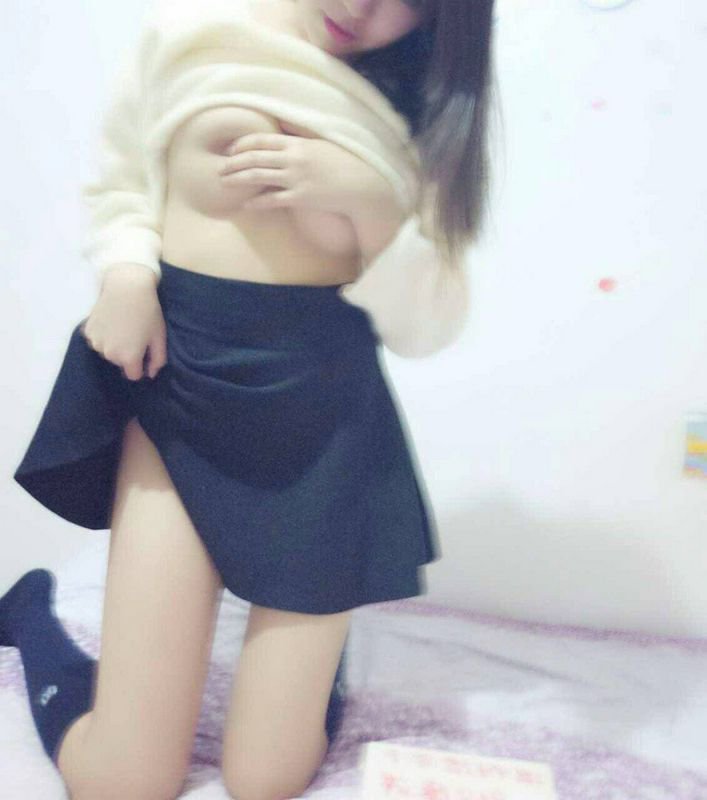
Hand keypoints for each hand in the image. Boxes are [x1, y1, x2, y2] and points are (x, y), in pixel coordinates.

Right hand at [80, 266, 166, 380]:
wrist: (126, 286)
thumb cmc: (148, 312)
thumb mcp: (159, 337)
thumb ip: (158, 360)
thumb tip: (150, 374)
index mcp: (128, 358)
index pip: (133, 375)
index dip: (140, 366)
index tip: (144, 352)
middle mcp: (109, 354)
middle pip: (120, 363)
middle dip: (128, 354)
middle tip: (135, 333)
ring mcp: (96, 343)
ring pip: (107, 352)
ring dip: (114, 345)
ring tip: (123, 326)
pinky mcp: (87, 331)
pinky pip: (97, 340)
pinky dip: (104, 335)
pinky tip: (111, 321)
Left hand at [219, 121, 389, 216]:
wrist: (361, 185)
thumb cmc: (344, 163)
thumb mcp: (321, 144)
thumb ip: (300, 138)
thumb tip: (283, 130)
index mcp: (297, 143)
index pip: (262, 139)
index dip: (242, 144)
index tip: (230, 150)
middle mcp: (293, 159)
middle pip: (255, 158)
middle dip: (233, 162)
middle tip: (219, 168)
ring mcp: (296, 179)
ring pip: (258, 176)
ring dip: (238, 179)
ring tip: (224, 182)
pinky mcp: (300, 198)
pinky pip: (272, 200)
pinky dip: (257, 202)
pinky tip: (245, 204)